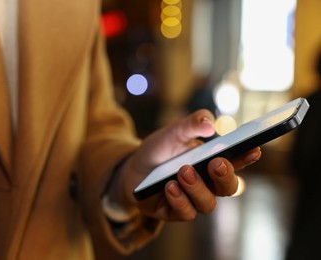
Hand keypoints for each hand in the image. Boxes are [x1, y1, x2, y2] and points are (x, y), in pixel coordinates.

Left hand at [111, 109, 261, 220]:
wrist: (132, 169)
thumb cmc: (158, 150)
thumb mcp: (172, 132)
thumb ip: (191, 124)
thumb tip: (210, 124)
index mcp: (212, 161)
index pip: (236, 161)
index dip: (247, 157)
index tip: (254, 149)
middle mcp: (207, 183)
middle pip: (228, 187)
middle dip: (225, 176)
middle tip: (216, 163)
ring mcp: (193, 199)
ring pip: (208, 203)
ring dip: (197, 187)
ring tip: (183, 171)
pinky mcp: (176, 212)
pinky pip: (185, 212)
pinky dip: (178, 199)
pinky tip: (169, 186)